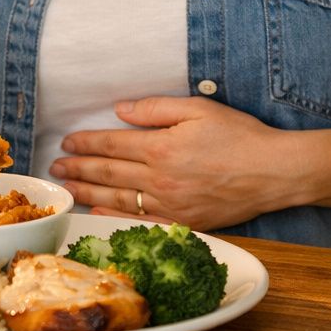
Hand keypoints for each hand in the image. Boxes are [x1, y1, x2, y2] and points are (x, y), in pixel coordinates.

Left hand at [49, 97, 291, 231]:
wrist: (275, 172)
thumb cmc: (240, 135)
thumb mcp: (199, 108)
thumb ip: (156, 109)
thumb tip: (120, 110)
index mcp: (162, 147)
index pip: (112, 144)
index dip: (86, 143)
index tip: (67, 142)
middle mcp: (160, 178)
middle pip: (108, 173)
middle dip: (78, 168)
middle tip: (55, 168)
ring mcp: (170, 204)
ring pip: (118, 199)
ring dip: (89, 192)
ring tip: (68, 188)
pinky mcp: (183, 222)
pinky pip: (140, 222)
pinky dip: (115, 218)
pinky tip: (99, 213)